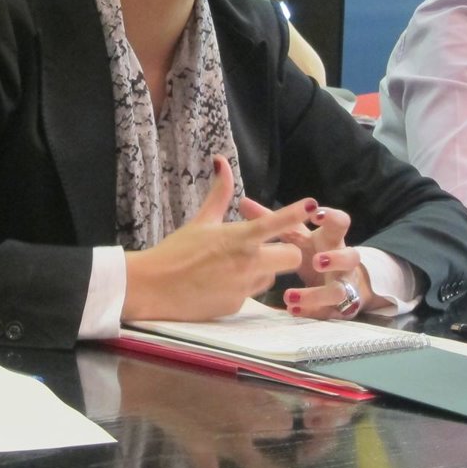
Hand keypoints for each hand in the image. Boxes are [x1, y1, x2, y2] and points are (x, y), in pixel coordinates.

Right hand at [122, 156, 309, 321]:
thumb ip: (219, 194)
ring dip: (263, 271)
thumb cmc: (176, 250)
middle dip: (285, 252)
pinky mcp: (237, 306)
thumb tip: (221, 161)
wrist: (153, 287)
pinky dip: (243, 288)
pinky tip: (221, 284)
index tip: (312, 204)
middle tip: (267, 248)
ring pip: (273, 278)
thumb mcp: (200, 221)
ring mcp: (243, 287)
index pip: (275, 223)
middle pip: (292, 257)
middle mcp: (246, 263)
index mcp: (237, 237)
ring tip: (235, 267)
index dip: (296, 213)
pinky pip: (253, 295)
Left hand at [238, 198, 387, 317]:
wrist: (342, 281)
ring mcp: (344, 285)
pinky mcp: (340, 307)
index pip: (340, 223)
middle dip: (336, 258)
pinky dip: (311, 312)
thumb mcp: (296, 236)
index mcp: (331, 239)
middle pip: (351, 256)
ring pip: (340, 291)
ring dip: (316, 294)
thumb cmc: (314, 251)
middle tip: (316, 260)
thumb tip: (243, 202)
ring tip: (289, 296)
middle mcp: (343, 261)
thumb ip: (273, 221)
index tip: (316, 214)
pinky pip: (329, 312)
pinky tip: (292, 310)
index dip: (332, 217)